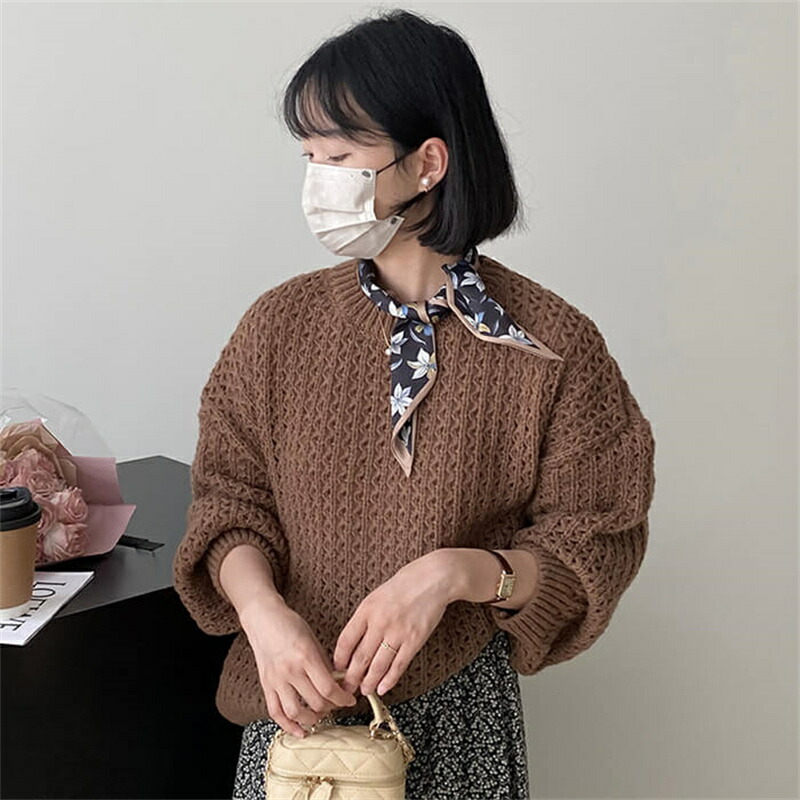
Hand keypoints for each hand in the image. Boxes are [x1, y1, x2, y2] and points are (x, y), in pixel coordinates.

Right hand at [239, 597, 357, 738]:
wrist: (263, 618)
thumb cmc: (289, 624)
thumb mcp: (313, 639)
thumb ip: (324, 663)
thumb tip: (338, 683)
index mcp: (305, 656)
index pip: (328, 688)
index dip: (343, 698)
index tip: (350, 700)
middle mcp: (290, 670)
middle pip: (315, 702)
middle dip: (331, 707)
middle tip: (337, 705)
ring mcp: (276, 679)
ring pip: (295, 712)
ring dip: (312, 719)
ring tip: (320, 716)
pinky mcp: (266, 685)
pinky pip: (275, 712)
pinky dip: (288, 725)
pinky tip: (299, 730)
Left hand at [332, 551, 452, 698]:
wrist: (433, 579)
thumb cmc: (405, 585)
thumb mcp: (377, 596)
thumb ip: (365, 617)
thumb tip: (353, 642)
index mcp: (366, 609)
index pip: (346, 640)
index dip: (339, 659)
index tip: (337, 669)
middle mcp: (379, 622)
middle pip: (360, 657)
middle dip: (351, 678)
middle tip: (346, 689)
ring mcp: (397, 632)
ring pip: (378, 666)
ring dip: (369, 682)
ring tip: (364, 691)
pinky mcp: (414, 640)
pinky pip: (398, 665)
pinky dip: (389, 680)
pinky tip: (383, 688)